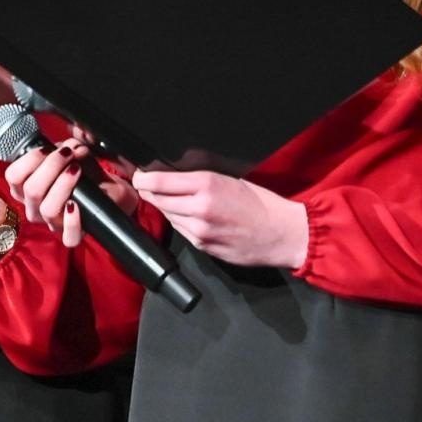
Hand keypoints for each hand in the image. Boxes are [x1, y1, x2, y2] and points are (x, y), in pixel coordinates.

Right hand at [4, 139, 137, 247]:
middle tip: (67, 154)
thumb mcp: (75, 155)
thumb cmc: (84, 173)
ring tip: (76, 170)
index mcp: (26, 189)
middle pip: (31, 190)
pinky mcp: (72, 235)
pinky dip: (72, 221)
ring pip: (47, 209)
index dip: (28, 160)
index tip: (47, 149)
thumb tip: (72, 148)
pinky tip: (76, 204)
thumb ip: (71, 147)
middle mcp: (35, 208)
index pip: (13, 177)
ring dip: (62, 185)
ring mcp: (53, 223)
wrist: (108, 192)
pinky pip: (68, 237)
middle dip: (50, 166)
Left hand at [132, 169, 308, 267]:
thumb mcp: (229, 179)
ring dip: (166, 208)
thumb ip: (197, 180)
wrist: (282, 234)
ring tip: (177, 201)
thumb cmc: (261, 203)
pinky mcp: (202, 246)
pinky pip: (181, 231)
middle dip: (150, 193)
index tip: (139, 176)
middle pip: (156, 199)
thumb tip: (169, 177)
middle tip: (149, 186)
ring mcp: (199, 230)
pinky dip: (181, 223)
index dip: (143, 179)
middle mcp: (199, 208)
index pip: (158, 182)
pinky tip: (192, 217)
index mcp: (206, 185)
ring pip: (167, 216)